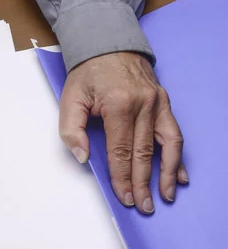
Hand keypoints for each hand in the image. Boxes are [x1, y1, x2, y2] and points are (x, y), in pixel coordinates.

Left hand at [59, 52, 188, 213]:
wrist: (107, 42)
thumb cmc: (88, 72)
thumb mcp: (70, 98)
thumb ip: (71, 129)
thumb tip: (83, 157)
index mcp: (118, 105)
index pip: (121, 151)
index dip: (123, 178)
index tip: (125, 197)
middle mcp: (143, 105)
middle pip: (144, 153)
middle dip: (143, 183)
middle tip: (144, 206)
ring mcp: (157, 103)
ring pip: (168, 144)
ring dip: (168, 173)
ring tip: (166, 195)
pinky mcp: (164, 101)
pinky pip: (174, 132)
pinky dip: (178, 155)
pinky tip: (180, 173)